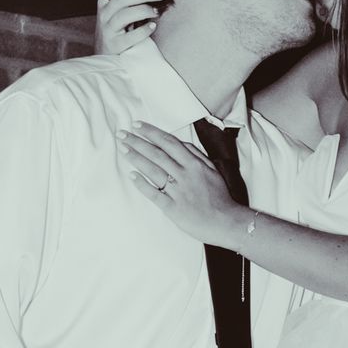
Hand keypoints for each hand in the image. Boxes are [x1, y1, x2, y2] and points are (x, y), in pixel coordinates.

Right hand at [97, 0, 162, 56]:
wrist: (105, 56)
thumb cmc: (115, 27)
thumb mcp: (114, 6)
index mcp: (105, 0)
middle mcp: (104, 13)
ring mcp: (107, 29)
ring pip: (124, 15)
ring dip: (143, 11)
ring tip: (156, 12)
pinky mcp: (114, 45)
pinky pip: (129, 37)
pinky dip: (143, 31)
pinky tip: (152, 27)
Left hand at [121, 124, 243, 242]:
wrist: (226, 222)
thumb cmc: (220, 196)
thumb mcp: (213, 170)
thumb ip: (196, 155)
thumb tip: (179, 143)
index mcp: (194, 164)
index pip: (169, 143)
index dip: (151, 133)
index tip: (137, 125)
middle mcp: (184, 175)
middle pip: (157, 154)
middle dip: (137, 142)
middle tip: (121, 134)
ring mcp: (177, 192)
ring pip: (153, 170)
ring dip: (136, 158)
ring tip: (123, 149)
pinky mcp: (172, 208)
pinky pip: (154, 194)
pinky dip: (142, 184)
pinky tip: (132, 175)